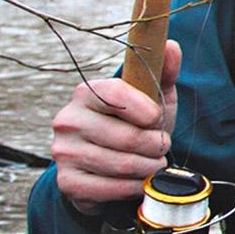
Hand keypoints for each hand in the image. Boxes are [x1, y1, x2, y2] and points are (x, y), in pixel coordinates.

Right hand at [51, 40, 181, 215]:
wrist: (111, 166)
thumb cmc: (136, 126)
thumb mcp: (154, 97)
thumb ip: (163, 71)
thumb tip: (170, 45)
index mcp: (86, 93)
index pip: (118, 95)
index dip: (148, 111)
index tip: (156, 119)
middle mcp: (68, 120)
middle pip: (128, 136)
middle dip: (155, 145)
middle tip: (160, 146)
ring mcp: (64, 151)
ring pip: (123, 164)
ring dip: (148, 167)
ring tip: (151, 162)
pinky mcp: (67, 181)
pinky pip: (111, 188)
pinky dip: (133, 187)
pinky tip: (136, 180)